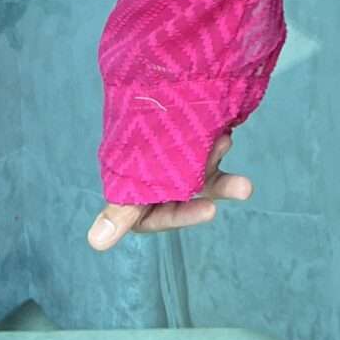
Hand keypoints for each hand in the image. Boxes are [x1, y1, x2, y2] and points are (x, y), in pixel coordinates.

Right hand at [86, 130, 252, 249]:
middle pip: (187, 198)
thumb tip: (95, 243)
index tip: (210, 210)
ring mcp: (181, 169)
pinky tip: (225, 132)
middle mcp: (162, 188)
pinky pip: (210, 154)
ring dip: (224, 168)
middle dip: (214, 193)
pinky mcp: (197, 151)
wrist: (146, 96)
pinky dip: (218, 147)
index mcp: (138, 199)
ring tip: (229, 143)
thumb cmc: (129, 144)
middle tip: (243, 188)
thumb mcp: (126, 181)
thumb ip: (119, 210)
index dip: (184, 215)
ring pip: (205, 177)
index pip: (159, 216)